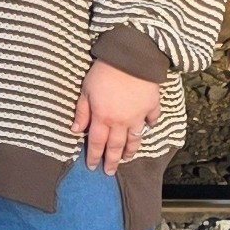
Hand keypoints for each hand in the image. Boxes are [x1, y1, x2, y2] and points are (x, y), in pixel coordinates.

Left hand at [73, 59, 163, 175]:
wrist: (131, 58)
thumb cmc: (104, 72)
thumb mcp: (86, 90)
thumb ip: (82, 112)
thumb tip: (76, 130)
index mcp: (103, 118)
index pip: (97, 143)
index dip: (94, 156)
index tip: (93, 167)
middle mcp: (121, 122)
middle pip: (116, 146)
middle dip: (112, 161)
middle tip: (110, 171)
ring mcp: (138, 115)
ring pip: (135, 139)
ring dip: (130, 150)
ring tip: (127, 158)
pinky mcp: (152, 106)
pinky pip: (152, 119)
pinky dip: (150, 125)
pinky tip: (148, 128)